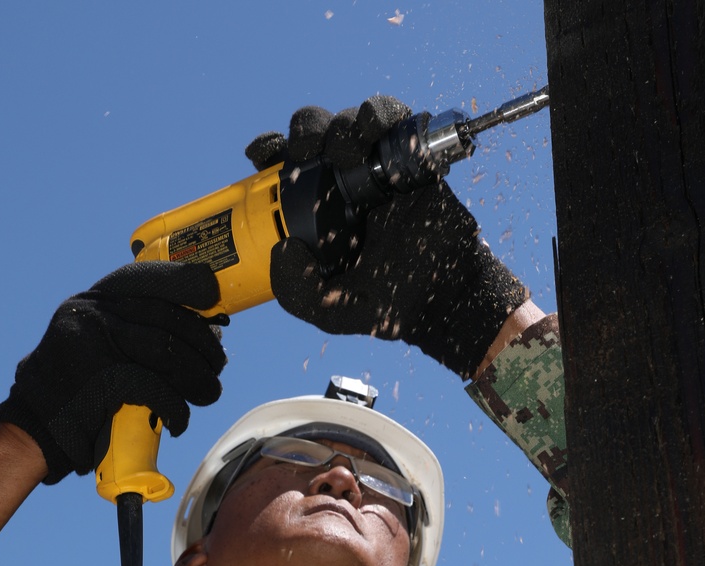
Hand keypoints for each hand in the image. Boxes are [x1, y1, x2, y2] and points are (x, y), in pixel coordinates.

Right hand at [0, 262, 226, 484]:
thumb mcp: (91, 345)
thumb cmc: (73, 394)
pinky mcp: (100, 379)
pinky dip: (174, 406)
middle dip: (200, 342)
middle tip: (217, 363)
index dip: (182, 284)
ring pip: (164, 350)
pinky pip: (154, 387)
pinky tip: (179, 420)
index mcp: (90, 302)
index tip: (210, 296)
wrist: (34, 429)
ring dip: (196, 375)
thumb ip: (128, 331)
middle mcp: (90, 314)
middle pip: (163, 317)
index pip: (143, 278)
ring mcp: (93, 343)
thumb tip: (195, 333)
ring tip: (209, 392)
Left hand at [245, 97, 527, 378]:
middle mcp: (343, 184)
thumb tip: (282, 247)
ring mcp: (377, 169)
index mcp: (317, 212)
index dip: (269, 151)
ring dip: (342, 125)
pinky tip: (374, 134)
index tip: (260, 155)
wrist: (445, 298)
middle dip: (305, 132)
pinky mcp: (411, 159)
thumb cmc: (388, 306)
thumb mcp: (329, 311)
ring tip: (349, 153)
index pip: (285, 169)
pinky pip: (394, 120)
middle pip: (314, 134)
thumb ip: (296, 291)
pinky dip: (381, 115)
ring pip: (350, 120)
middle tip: (308, 152)